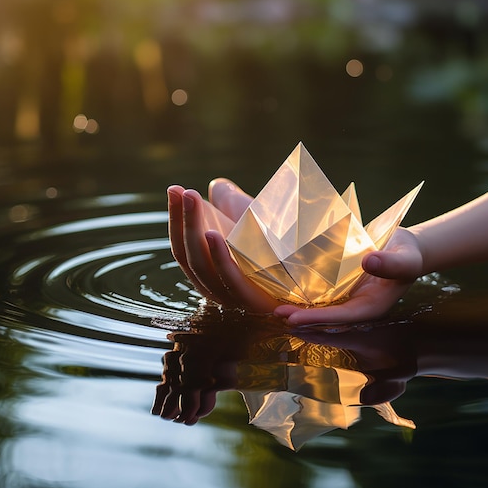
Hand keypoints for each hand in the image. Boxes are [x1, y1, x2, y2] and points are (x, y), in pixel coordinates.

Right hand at [167, 179, 281, 312]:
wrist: (314, 269)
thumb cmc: (279, 245)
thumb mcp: (250, 221)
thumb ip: (231, 204)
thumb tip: (214, 187)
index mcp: (209, 268)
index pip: (182, 244)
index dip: (176, 217)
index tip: (174, 189)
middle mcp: (214, 285)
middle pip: (189, 254)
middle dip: (183, 220)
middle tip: (185, 191)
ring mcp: (232, 296)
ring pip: (204, 266)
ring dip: (194, 233)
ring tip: (191, 203)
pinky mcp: (254, 301)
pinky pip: (231, 280)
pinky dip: (219, 258)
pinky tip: (212, 234)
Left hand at [274, 227, 423, 324]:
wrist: (404, 248)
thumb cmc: (408, 255)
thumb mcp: (405, 258)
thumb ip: (390, 264)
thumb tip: (368, 262)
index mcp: (373, 307)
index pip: (342, 317)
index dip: (318, 320)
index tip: (294, 319)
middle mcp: (358, 307)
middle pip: (328, 319)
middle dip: (303, 319)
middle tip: (277, 315)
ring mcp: (349, 299)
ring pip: (322, 309)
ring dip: (300, 310)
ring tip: (275, 309)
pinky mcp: (343, 288)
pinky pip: (323, 296)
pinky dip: (306, 297)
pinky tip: (287, 294)